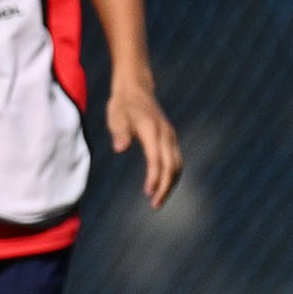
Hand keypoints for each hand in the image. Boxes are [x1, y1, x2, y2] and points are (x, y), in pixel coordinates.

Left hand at [108, 77, 181, 207]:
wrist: (136, 88)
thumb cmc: (122, 104)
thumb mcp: (115, 116)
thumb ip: (119, 133)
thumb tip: (120, 148)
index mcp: (152, 130)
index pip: (156, 159)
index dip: (154, 177)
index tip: (148, 193)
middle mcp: (165, 134)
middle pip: (172, 165)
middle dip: (165, 187)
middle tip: (155, 205)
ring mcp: (170, 136)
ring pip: (177, 164)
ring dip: (170, 184)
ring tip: (158, 200)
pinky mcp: (170, 138)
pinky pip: (176, 159)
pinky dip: (172, 175)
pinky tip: (162, 186)